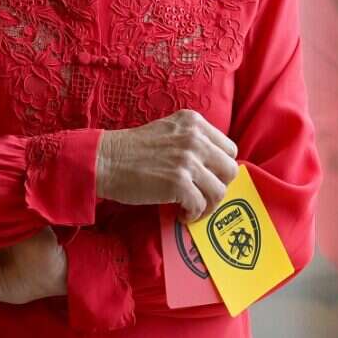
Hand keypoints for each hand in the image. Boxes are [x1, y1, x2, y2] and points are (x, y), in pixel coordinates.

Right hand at [96, 109, 238, 222]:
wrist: (106, 160)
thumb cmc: (133, 149)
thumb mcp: (170, 131)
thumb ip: (193, 140)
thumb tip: (214, 167)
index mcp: (195, 123)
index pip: (230, 148)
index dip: (221, 167)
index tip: (209, 178)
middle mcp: (195, 138)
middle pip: (230, 169)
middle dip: (219, 186)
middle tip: (203, 195)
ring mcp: (188, 161)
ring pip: (219, 191)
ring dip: (207, 205)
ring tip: (192, 208)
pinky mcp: (178, 183)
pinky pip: (200, 205)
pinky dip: (193, 215)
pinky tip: (181, 214)